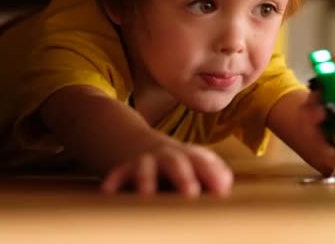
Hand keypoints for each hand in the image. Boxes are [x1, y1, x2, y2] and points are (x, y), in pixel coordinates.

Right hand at [100, 142, 232, 197]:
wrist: (130, 140)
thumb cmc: (171, 160)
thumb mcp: (193, 161)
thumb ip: (213, 174)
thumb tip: (225, 187)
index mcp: (189, 156)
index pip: (204, 163)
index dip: (214, 174)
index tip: (222, 190)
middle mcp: (168, 157)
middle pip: (177, 162)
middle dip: (183, 176)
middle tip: (190, 193)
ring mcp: (145, 161)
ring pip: (146, 168)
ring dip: (146, 179)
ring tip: (146, 193)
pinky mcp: (123, 168)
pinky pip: (117, 174)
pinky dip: (114, 181)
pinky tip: (109, 192)